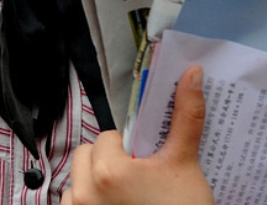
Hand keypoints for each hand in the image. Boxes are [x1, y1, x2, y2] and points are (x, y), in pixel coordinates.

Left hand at [61, 66, 213, 204]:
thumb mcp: (185, 164)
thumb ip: (186, 117)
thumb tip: (191, 74)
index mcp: (107, 171)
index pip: (107, 138)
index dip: (128, 146)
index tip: (145, 162)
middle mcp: (84, 195)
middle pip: (86, 158)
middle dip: (107, 163)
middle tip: (137, 179)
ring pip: (75, 186)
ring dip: (94, 187)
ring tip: (127, 199)